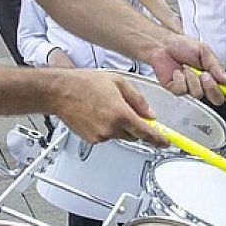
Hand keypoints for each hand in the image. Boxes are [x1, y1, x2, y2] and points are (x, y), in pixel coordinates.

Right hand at [52, 69, 167, 146]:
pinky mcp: (91, 139)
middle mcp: (111, 128)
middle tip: (127, 110)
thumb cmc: (83, 83)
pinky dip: (107, 128)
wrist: (59, 91)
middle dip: (136, 125)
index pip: (146, 133)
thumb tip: (150, 113)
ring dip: (120, 126)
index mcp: (120, 113)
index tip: (166, 142)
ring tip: (106, 107)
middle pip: (134, 135)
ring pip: (120, 135)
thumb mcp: (118, 83)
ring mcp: (100, 136)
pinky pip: (107, 136)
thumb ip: (137, 100)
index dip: (159, 139)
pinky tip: (98, 114)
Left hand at [147, 33, 225, 112]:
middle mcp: (203, 84)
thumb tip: (225, 80)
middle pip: (216, 98)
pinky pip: (182, 90)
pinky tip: (177, 72)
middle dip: (212, 87)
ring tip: (186, 68)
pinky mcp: (177, 90)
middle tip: (205, 75)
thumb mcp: (204, 52)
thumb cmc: (183, 46)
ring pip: (198, 94)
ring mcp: (190, 89)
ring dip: (192, 79)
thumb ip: (216, 66)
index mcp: (213, 75)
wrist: (163, 45)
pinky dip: (180, 79)